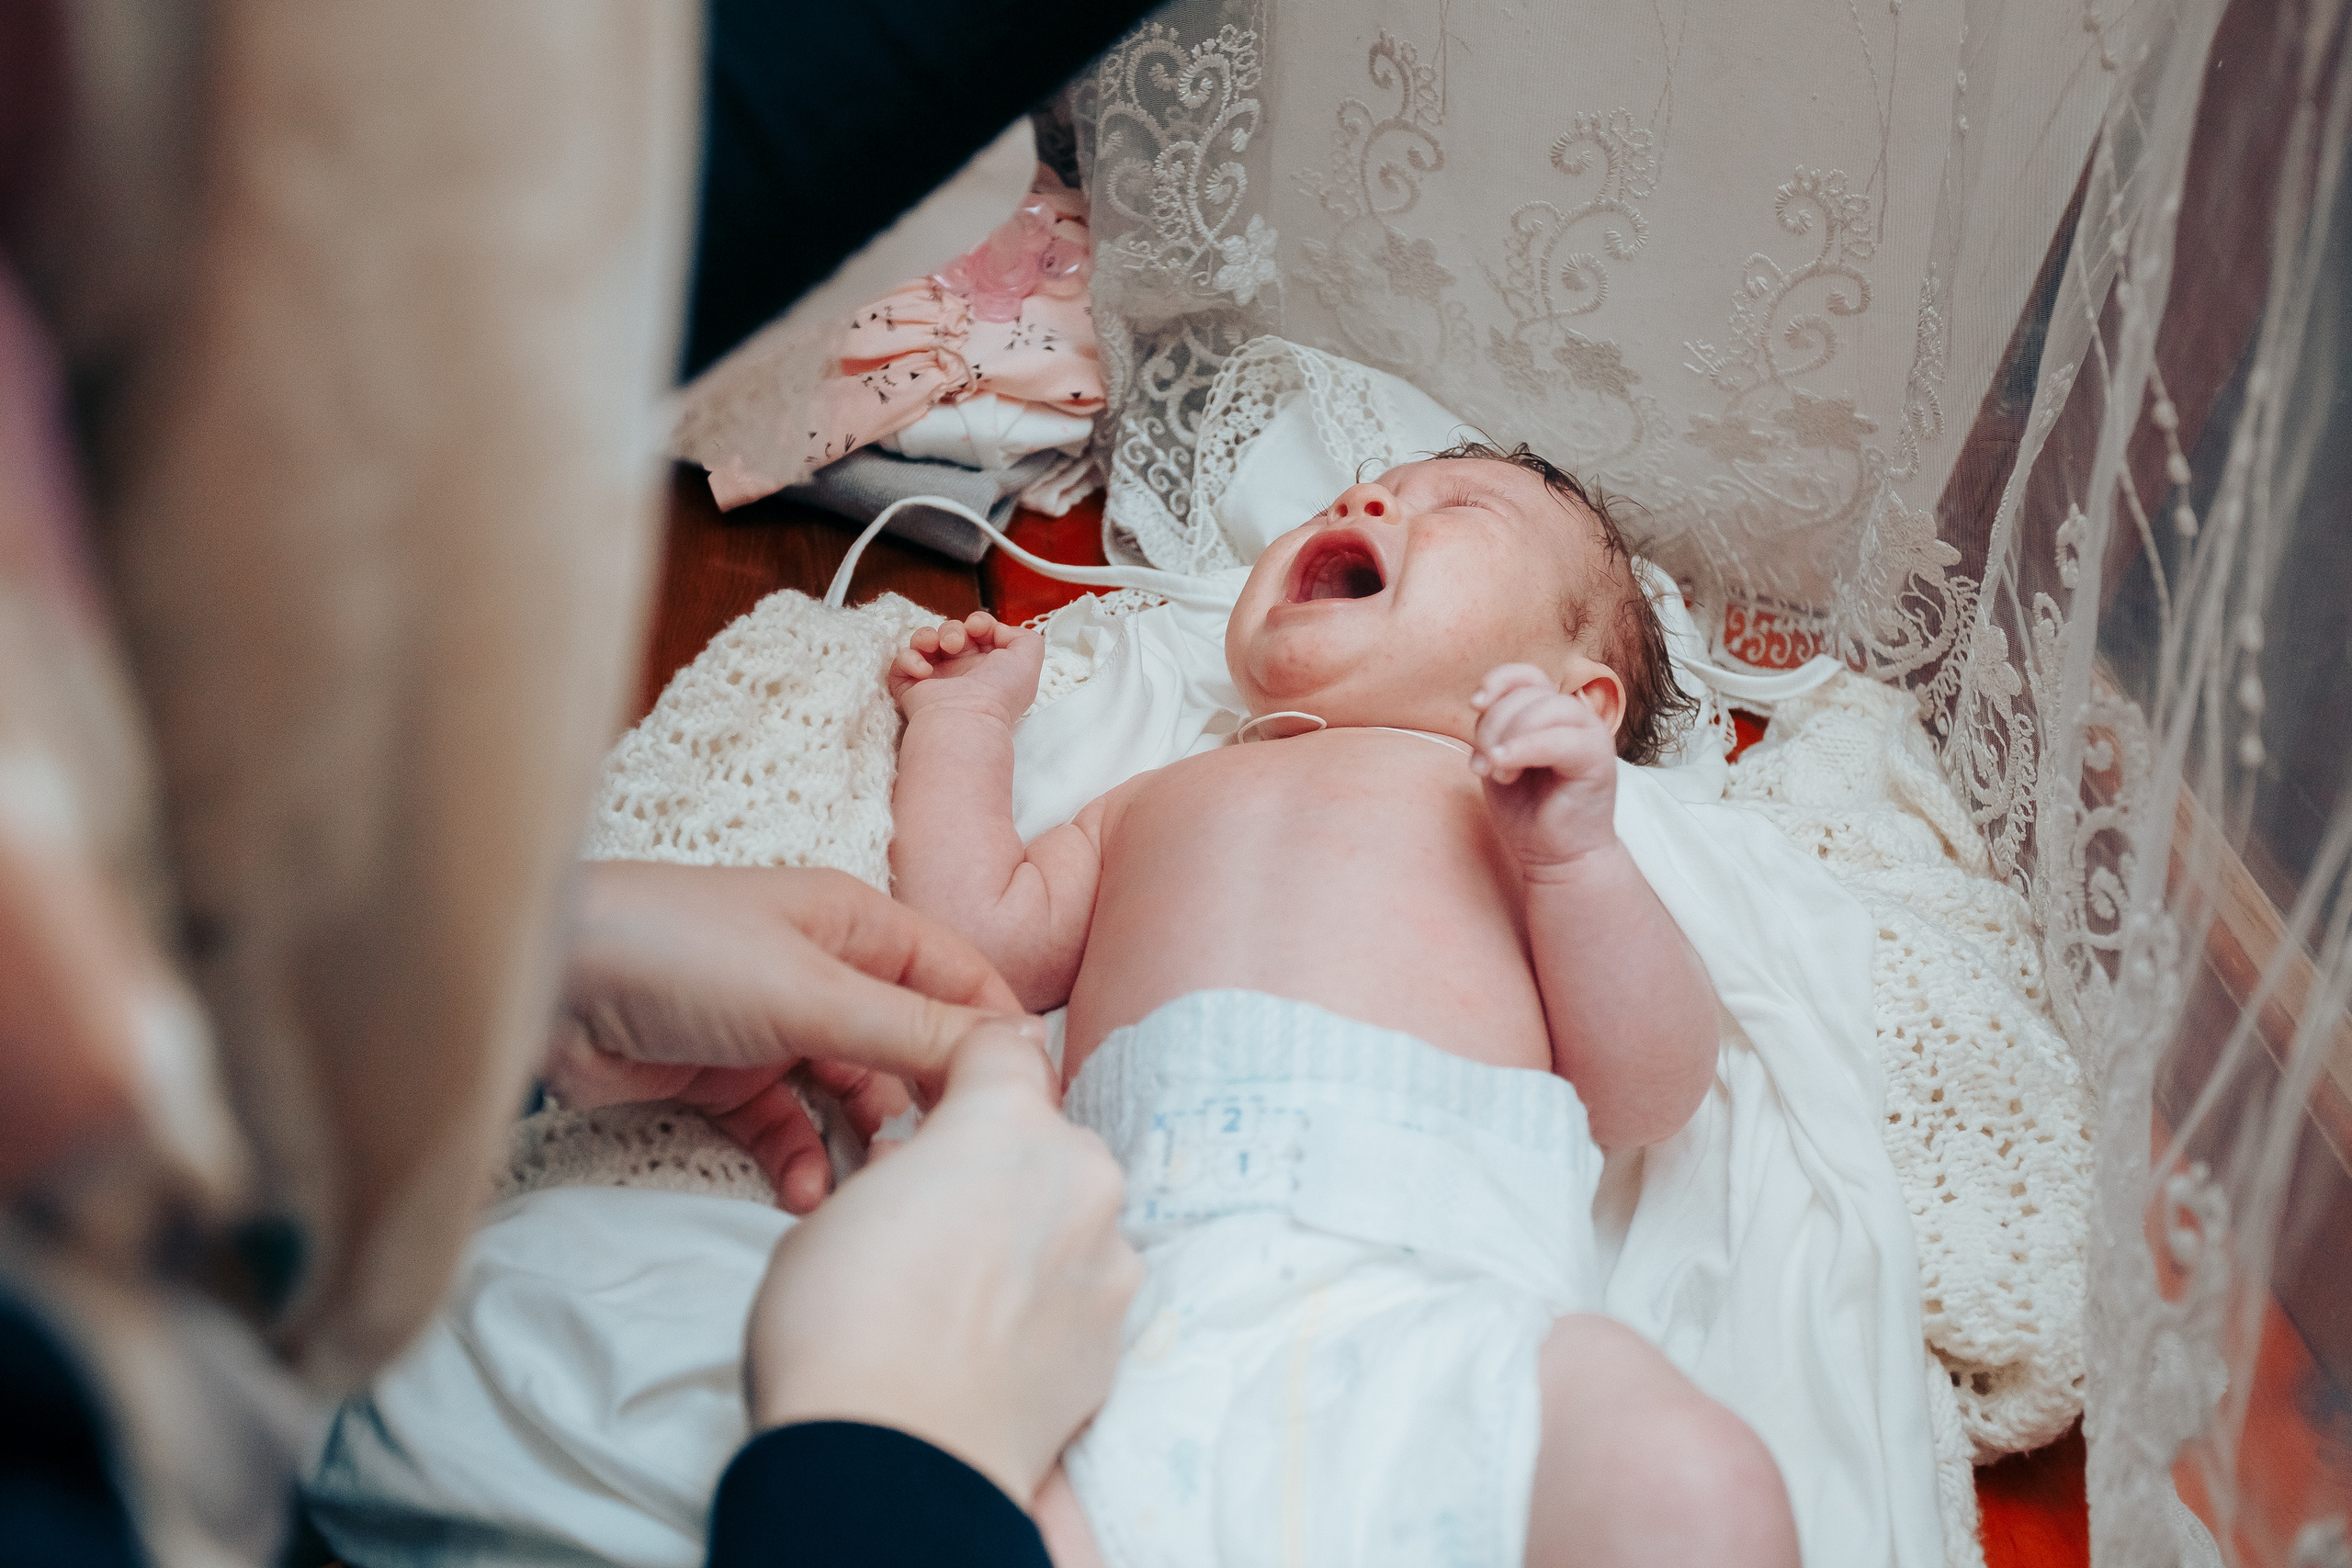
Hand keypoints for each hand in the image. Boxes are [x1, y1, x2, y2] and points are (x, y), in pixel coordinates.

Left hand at [545, 862, 1024, 1211]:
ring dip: (864, 1145)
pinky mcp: (727, 1080)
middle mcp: (827, 972)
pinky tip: (807, 1195)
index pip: (961, 983)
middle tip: (950, 1169)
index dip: (998, 1041)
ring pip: (850, 1097)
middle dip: (930, 1106)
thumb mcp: (810, 993)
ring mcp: (776, 1028)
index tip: (1030, 1110)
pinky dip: (802, 1162)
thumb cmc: (680, 953)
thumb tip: (1011, 1055)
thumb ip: (909, 1031)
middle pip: (909, 1047)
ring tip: (876, 1194)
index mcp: (860, 925)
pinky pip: (788, 1129)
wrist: (545, 981)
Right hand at [743, 1019, 1141, 1505]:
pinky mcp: (1117, 1337)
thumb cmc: (840, 1326)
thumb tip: (919, 1173)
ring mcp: (1109, 1258)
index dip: (964, 1070)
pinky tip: (993, 1343)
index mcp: (1004, 1122)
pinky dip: (1050, 1306)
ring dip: (1033, 1237)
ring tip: (964, 1297)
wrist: (893, 1460)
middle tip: (937, 1218)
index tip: (938, 1100)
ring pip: (1074, 1217)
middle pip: (1047, 1139)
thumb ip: (901, 1174)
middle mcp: (1078, 1175)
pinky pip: (1085, 1292)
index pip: (1003, 1046)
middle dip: (1001, 1166)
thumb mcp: (838, 1212)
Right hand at [889, 611, 1043, 726]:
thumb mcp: (1029, 658)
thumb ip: (1025, 636)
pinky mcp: (910, 685)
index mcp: (988, 663)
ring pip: (923, 640)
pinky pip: (901, 660)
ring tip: (935, 648)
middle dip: (952, 630)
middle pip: (950, 631)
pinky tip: (924, 672)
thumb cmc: (1000, 692)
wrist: (968, 718)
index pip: (978, 629)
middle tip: (955, 644)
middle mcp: (961, 669)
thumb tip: (998, 631)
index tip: (978, 629)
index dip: (978, 622)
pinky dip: (910, 659)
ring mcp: (935, 677)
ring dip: (927, 636)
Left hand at [1471, 663, 1621, 873]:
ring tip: (1498, 774)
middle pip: (1526, 694)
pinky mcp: (1599, 759)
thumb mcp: (1500, 759)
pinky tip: (1502, 768)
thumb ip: (1495, 727)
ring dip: (1507, 739)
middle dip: (1492, 726)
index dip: (1498, 681)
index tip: (1475, 704)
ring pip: (1542, 709)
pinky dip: (1524, 749)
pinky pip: (1557, 740)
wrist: (1556, 856)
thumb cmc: (1528, 809)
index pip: (1526, 675)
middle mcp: (1575, 717)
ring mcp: (1591, 734)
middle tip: (1482, 766)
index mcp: (1553, 712)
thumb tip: (1482, 702)